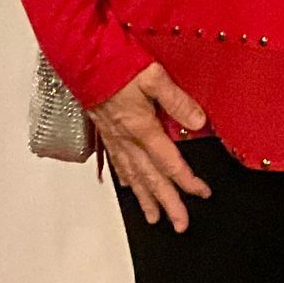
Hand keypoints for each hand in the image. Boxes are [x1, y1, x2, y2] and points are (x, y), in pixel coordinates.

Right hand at [94, 62, 212, 231]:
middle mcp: (127, 139)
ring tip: (154, 218)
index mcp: (141, 127)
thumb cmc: (115, 63)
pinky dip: (126, 180)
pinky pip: (117, 164)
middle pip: (151, 179)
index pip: (169, 162)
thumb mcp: (153, 75)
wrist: (81, 58)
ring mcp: (114, 138)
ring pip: (133, 177)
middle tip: (180, 224)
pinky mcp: (105, 132)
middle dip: (167, 204)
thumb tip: (199, 122)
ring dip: (146, 199)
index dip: (187, 181)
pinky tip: (129, 188)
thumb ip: (177, 100)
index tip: (202, 193)